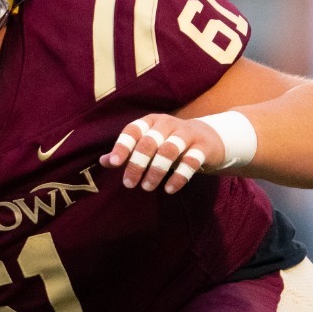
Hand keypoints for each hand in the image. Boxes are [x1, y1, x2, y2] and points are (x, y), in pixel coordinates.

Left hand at [101, 113, 225, 193]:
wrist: (208, 139)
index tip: (114, 163)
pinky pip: (191, 161)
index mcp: (151, 122)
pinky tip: (169, 189)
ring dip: (156, 171)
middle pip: (150, 142)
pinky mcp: (203, 147)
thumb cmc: (170, 143)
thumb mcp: (149, 144)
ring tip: (147, 188)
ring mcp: (187, 134)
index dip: (123, 145)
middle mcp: (168, 124)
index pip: (133, 130)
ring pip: (169, 150)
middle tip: (129, 184)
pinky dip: (179, 176)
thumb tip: (104, 161)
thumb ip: (127, 153)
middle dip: (137, 164)